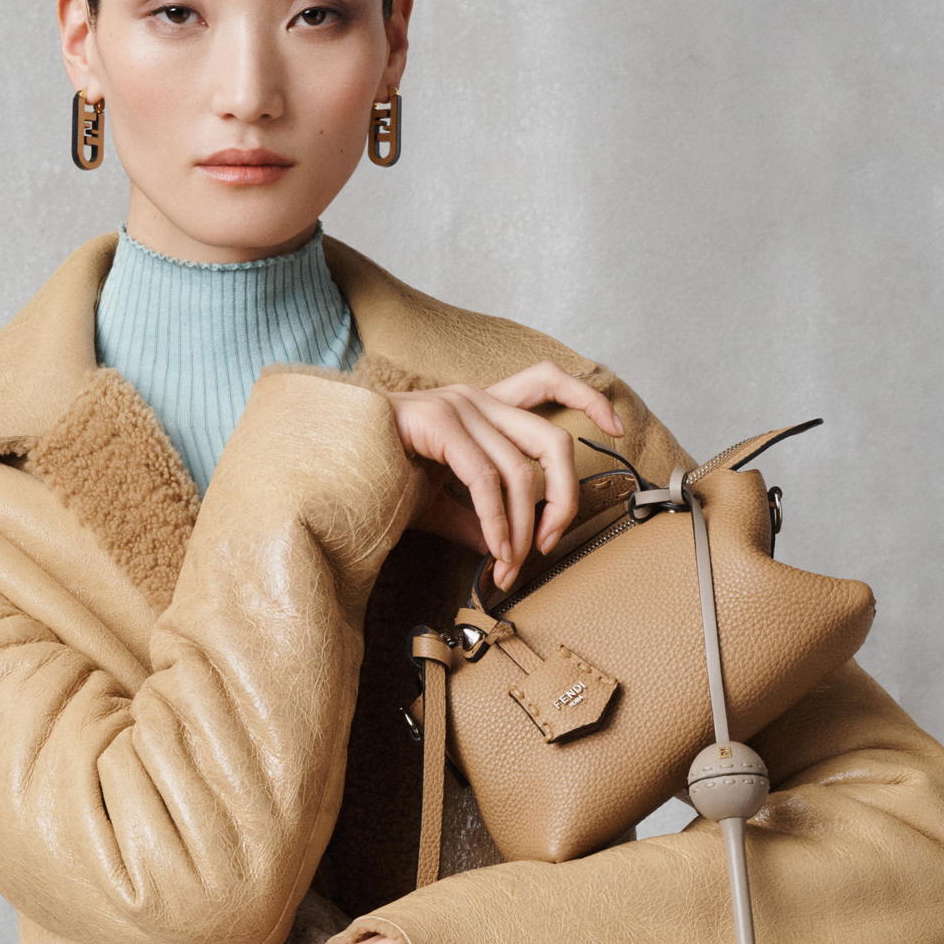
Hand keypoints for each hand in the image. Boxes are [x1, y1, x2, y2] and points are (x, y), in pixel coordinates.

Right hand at [389, 361, 623, 590]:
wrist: (325, 462)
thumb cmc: (375, 477)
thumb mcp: (437, 503)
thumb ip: (476, 519)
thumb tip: (506, 551)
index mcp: (479, 404)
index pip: (547, 379)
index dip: (588, 398)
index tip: (617, 427)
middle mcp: (475, 397)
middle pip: (553, 439)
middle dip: (564, 496)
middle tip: (552, 541)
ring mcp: (457, 407)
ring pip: (522, 468)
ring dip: (522, 527)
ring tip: (511, 564)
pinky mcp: (438, 424)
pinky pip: (485, 479)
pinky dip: (496, 522)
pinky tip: (494, 550)